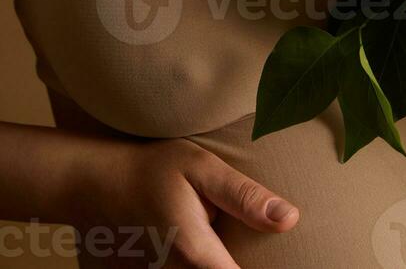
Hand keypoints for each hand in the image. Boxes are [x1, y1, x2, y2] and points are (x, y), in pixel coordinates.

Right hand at [71, 135, 299, 267]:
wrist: (94, 183)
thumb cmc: (152, 169)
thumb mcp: (201, 168)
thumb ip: (244, 196)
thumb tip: (290, 219)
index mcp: (197, 254)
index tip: (287, 265)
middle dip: (235, 264)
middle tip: (244, 237)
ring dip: (215, 262)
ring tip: (216, 233)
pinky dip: (197, 263)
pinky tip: (198, 244)